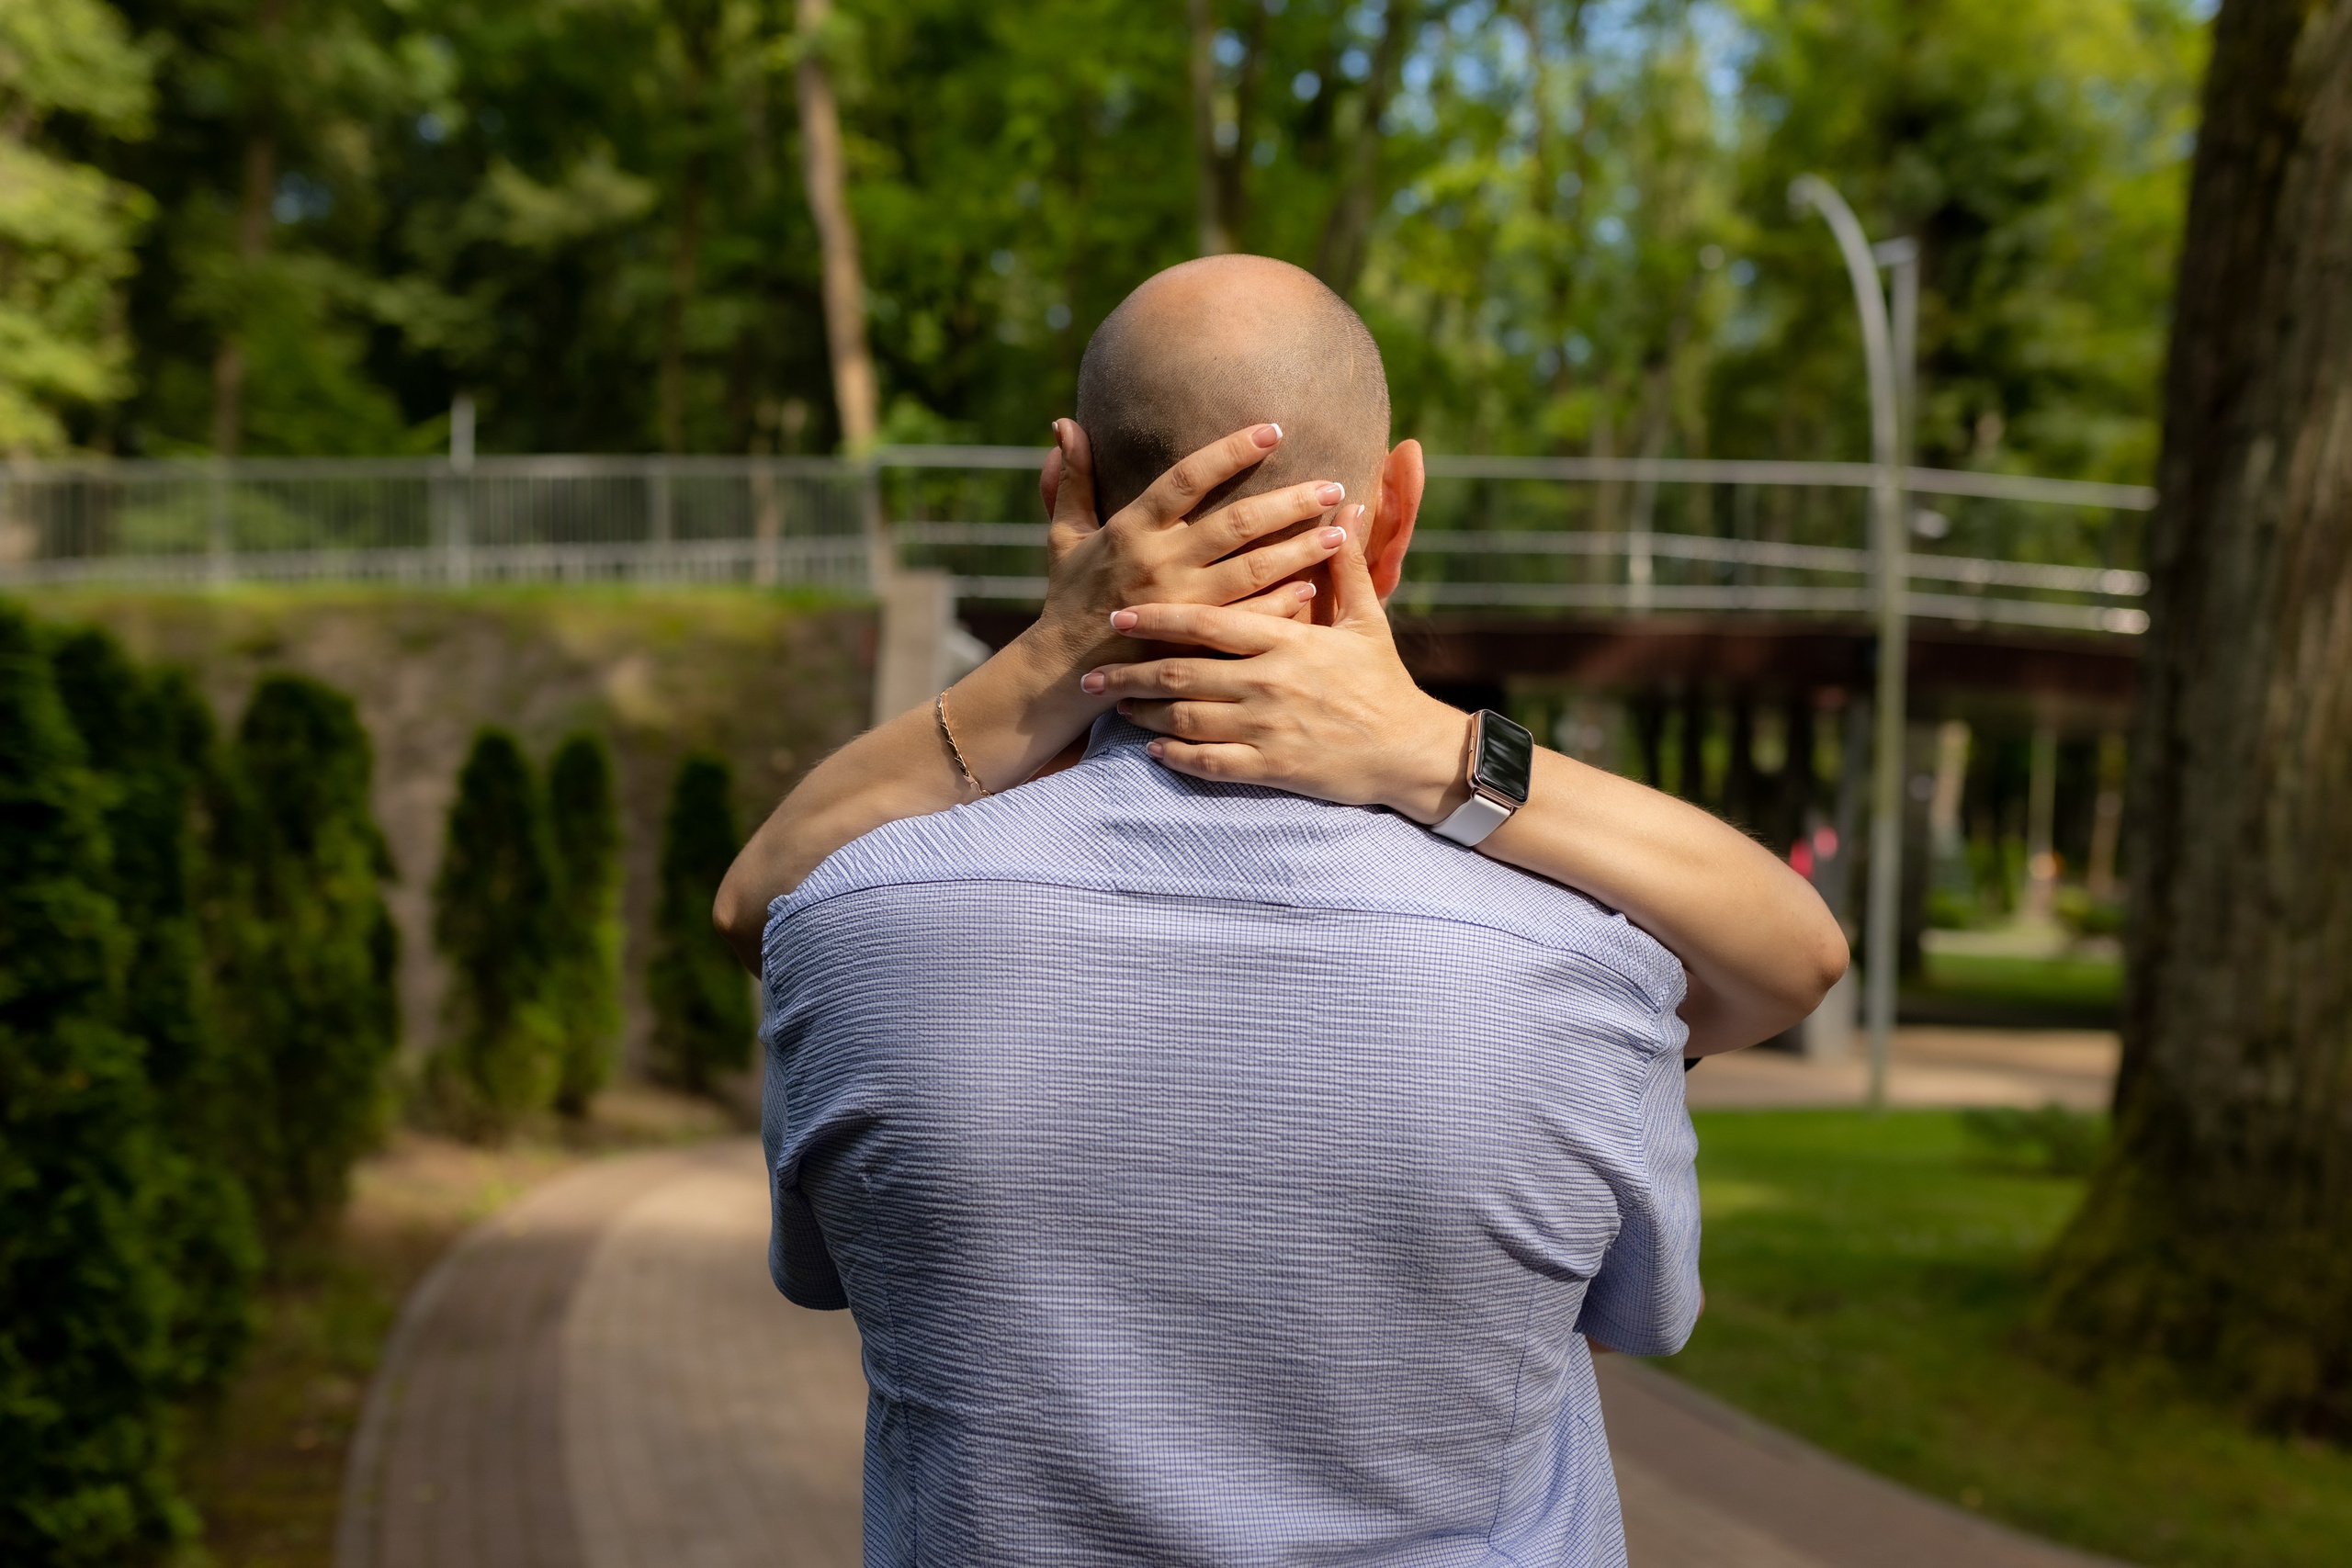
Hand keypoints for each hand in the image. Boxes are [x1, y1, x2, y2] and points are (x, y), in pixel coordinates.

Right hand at [1025, 420, 1352, 674]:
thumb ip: (1071, 480)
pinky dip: (1282, 604)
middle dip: (1289, 503)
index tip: (1274, 430)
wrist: (1063, 670)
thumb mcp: (1064, 535)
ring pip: (1252, 570)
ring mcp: (1180, 604)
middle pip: (1235, 524)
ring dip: (1299, 551)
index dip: (1231, 451)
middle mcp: (1160, 562)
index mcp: (1132, 528)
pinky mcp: (1193, 642)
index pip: (1188, 477)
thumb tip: (1066, 425)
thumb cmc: (1069, 596)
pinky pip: (1248, 619)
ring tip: (1339, 533)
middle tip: (1334, 485)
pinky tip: (1316, 588)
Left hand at [1080, 515, 1475, 823]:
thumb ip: (1345, 565)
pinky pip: (1209, 763)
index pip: (1207, 623)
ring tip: (1116, 707)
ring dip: (1144, 715)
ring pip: (1186, 720)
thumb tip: (1345, 505)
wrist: (1410, 751)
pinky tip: (1152, 751)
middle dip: (1130, 673)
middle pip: (1181, 673)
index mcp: (1285, 641)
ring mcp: (1267, 728)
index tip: (1119, 616)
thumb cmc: (1384, 682)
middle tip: (1093, 673)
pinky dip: (1175, 757)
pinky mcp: (1271, 768)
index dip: (1157, 619)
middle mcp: (1268, 683)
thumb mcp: (1368, 620)